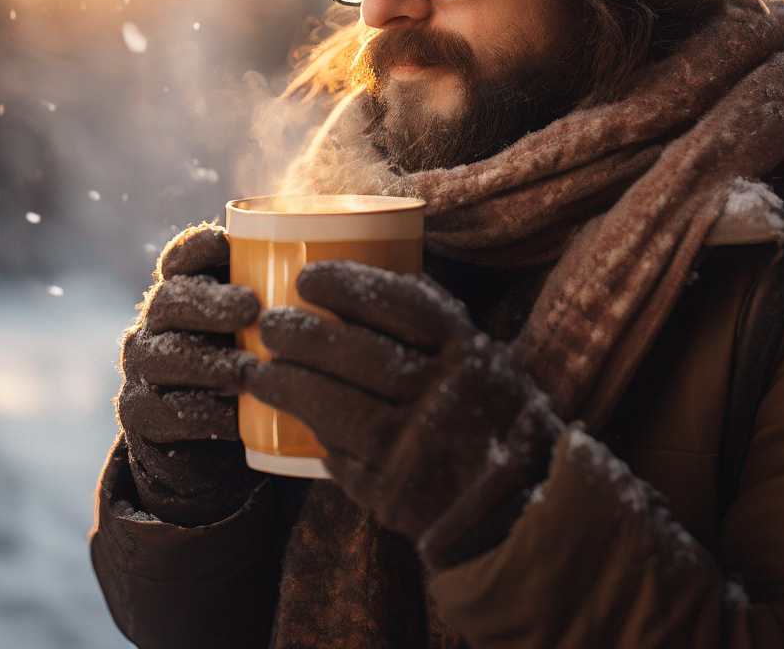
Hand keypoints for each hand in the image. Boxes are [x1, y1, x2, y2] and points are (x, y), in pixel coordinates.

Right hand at [114, 221, 264, 525]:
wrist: (213, 454)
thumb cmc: (253, 378)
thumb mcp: (266, 337)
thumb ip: (289, 305)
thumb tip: (367, 267)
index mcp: (183, 293)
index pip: (179, 259)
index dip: (197, 247)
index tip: (227, 242)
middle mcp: (155, 324)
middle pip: (168, 300)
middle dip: (208, 301)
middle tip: (250, 307)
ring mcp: (143, 369)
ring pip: (161, 355)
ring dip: (205, 360)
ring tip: (247, 369)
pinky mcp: (141, 415)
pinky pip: (161, 409)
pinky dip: (197, 413)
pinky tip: (231, 417)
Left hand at [252, 261, 561, 569]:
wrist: (526, 514)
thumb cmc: (493, 418)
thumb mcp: (483, 361)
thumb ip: (435, 326)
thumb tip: (367, 268)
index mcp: (467, 355)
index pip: (398, 303)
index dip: (344, 283)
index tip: (305, 276)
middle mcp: (443, 398)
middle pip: (355, 354)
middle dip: (299, 334)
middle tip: (269, 322)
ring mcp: (417, 451)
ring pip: (334, 408)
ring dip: (285, 384)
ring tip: (257, 369)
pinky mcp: (394, 495)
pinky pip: (340, 458)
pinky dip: (314, 435)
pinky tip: (291, 417)